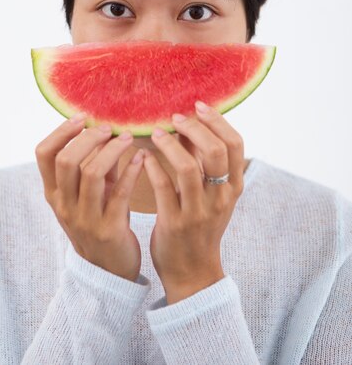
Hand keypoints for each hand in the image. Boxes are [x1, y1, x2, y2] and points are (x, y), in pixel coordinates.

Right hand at [35, 116, 143, 281]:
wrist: (109, 270)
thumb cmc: (100, 220)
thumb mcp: (90, 192)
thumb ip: (95, 163)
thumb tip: (106, 127)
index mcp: (53, 193)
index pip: (44, 154)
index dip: (61, 131)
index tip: (82, 117)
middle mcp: (63, 205)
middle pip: (67, 160)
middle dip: (89, 138)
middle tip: (109, 128)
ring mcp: (84, 219)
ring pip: (91, 174)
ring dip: (112, 150)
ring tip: (128, 138)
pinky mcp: (108, 230)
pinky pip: (119, 194)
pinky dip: (131, 171)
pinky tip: (142, 158)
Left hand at [143, 101, 244, 303]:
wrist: (193, 272)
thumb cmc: (201, 225)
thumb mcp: (213, 194)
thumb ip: (206, 163)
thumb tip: (194, 124)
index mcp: (234, 187)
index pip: (235, 144)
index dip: (217, 121)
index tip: (198, 106)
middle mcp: (220, 197)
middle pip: (215, 152)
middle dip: (194, 128)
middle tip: (174, 118)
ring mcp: (199, 212)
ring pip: (188, 168)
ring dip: (170, 145)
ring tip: (156, 132)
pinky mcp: (175, 223)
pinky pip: (163, 188)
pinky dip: (152, 167)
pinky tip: (143, 157)